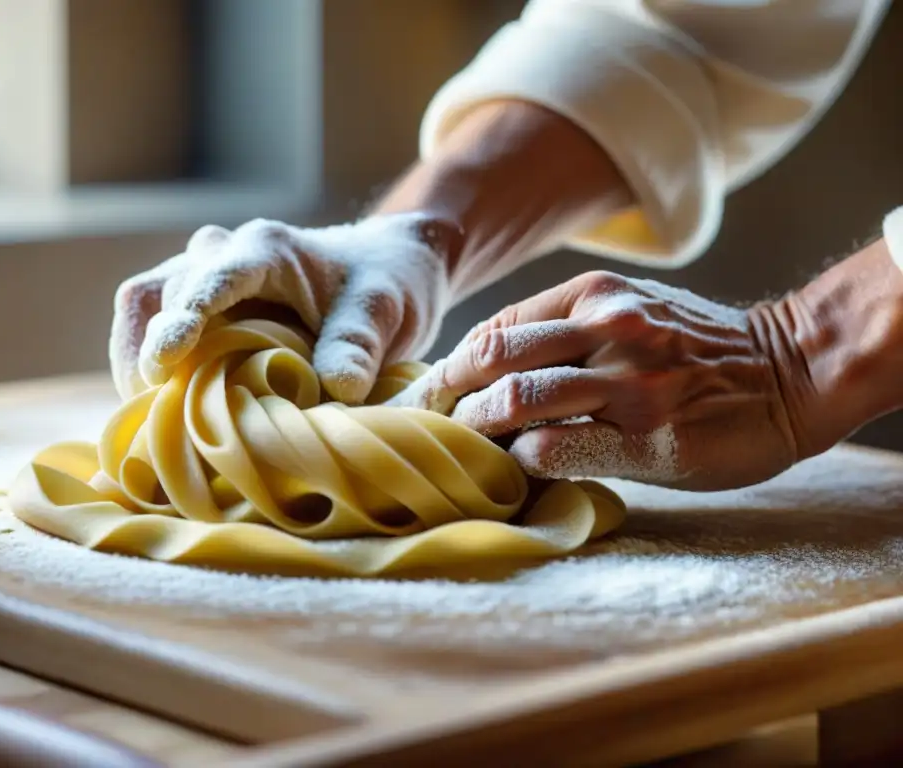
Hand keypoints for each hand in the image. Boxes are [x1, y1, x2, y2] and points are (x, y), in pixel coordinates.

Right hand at [109, 213, 460, 402]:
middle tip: (151, 413)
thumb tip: (337, 389)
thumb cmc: (389, 282)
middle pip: (160, 294)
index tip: (164, 362)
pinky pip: (153, 323)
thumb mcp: (385, 309)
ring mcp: (204, 275)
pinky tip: (158, 407)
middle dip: (146, 352)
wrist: (388, 265)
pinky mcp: (200, 303)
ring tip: (145, 416)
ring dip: (136, 357)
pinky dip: (148, 362)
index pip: (211, 278)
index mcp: (266, 249)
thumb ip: (360, 344)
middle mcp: (223, 253)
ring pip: (144, 304)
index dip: (184, 319)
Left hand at [390, 271, 811, 490]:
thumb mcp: (627, 310)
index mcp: (593, 296)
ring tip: (460, 454)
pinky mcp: (650, 438)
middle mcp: (606, 329)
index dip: (450, 368)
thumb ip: (564, 331)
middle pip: (491, 359)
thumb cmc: (695, 347)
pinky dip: (521, 462)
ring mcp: (629, 383)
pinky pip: (560, 449)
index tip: (427, 400)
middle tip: (425, 431)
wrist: (791, 371)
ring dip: (475, 431)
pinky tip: (512, 473)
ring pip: (516, 400)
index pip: (494, 330)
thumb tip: (490, 371)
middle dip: (447, 399)